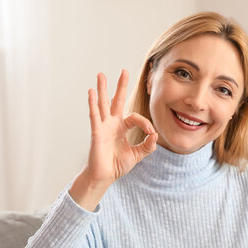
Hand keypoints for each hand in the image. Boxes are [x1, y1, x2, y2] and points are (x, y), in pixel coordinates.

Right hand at [69, 70, 157, 210]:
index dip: (145, 124)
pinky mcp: (96, 132)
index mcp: (122, 128)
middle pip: (117, 101)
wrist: (105, 177)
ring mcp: (103, 126)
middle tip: (124, 71)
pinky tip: (91, 92)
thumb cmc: (117, 165)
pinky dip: (92, 104)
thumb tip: (156, 135)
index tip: (152, 133)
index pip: (135, 118)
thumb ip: (148, 146)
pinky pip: (94, 115)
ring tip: (100, 75)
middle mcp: (112, 124)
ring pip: (103, 104)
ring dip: (102, 89)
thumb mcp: (137, 155)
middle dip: (121, 86)